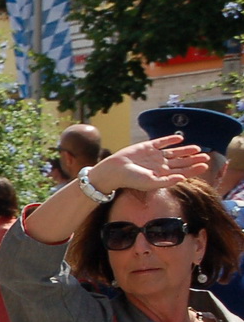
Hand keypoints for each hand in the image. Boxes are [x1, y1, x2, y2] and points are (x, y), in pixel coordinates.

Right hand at [89, 136, 206, 194]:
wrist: (115, 169)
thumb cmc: (131, 179)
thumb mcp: (150, 183)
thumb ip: (167, 181)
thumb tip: (183, 178)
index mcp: (162, 175)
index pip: (182, 172)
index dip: (193, 169)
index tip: (205, 165)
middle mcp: (160, 165)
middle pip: (181, 162)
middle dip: (193, 159)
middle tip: (206, 156)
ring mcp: (155, 155)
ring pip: (174, 152)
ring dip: (186, 150)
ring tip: (197, 148)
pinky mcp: (148, 147)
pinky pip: (162, 142)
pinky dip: (170, 140)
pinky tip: (180, 138)